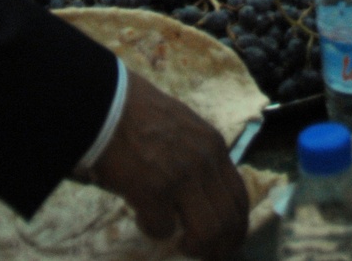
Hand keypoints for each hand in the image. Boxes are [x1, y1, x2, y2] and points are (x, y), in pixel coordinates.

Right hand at [92, 71, 247, 260]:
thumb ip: (201, 159)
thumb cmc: (144, 114)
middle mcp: (204, 163)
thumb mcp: (187, 129)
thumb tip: (205, 198)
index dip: (237, 226)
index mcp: (215, 146)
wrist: (110, 104)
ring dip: (195, 246)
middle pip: (229, 221)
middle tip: (204, 254)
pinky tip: (144, 216)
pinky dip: (154, 231)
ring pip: (207, 232)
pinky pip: (163, 229)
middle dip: (220, 247)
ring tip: (179, 243)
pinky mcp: (152, 190)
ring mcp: (181, 177)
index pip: (241, 196)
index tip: (227, 242)